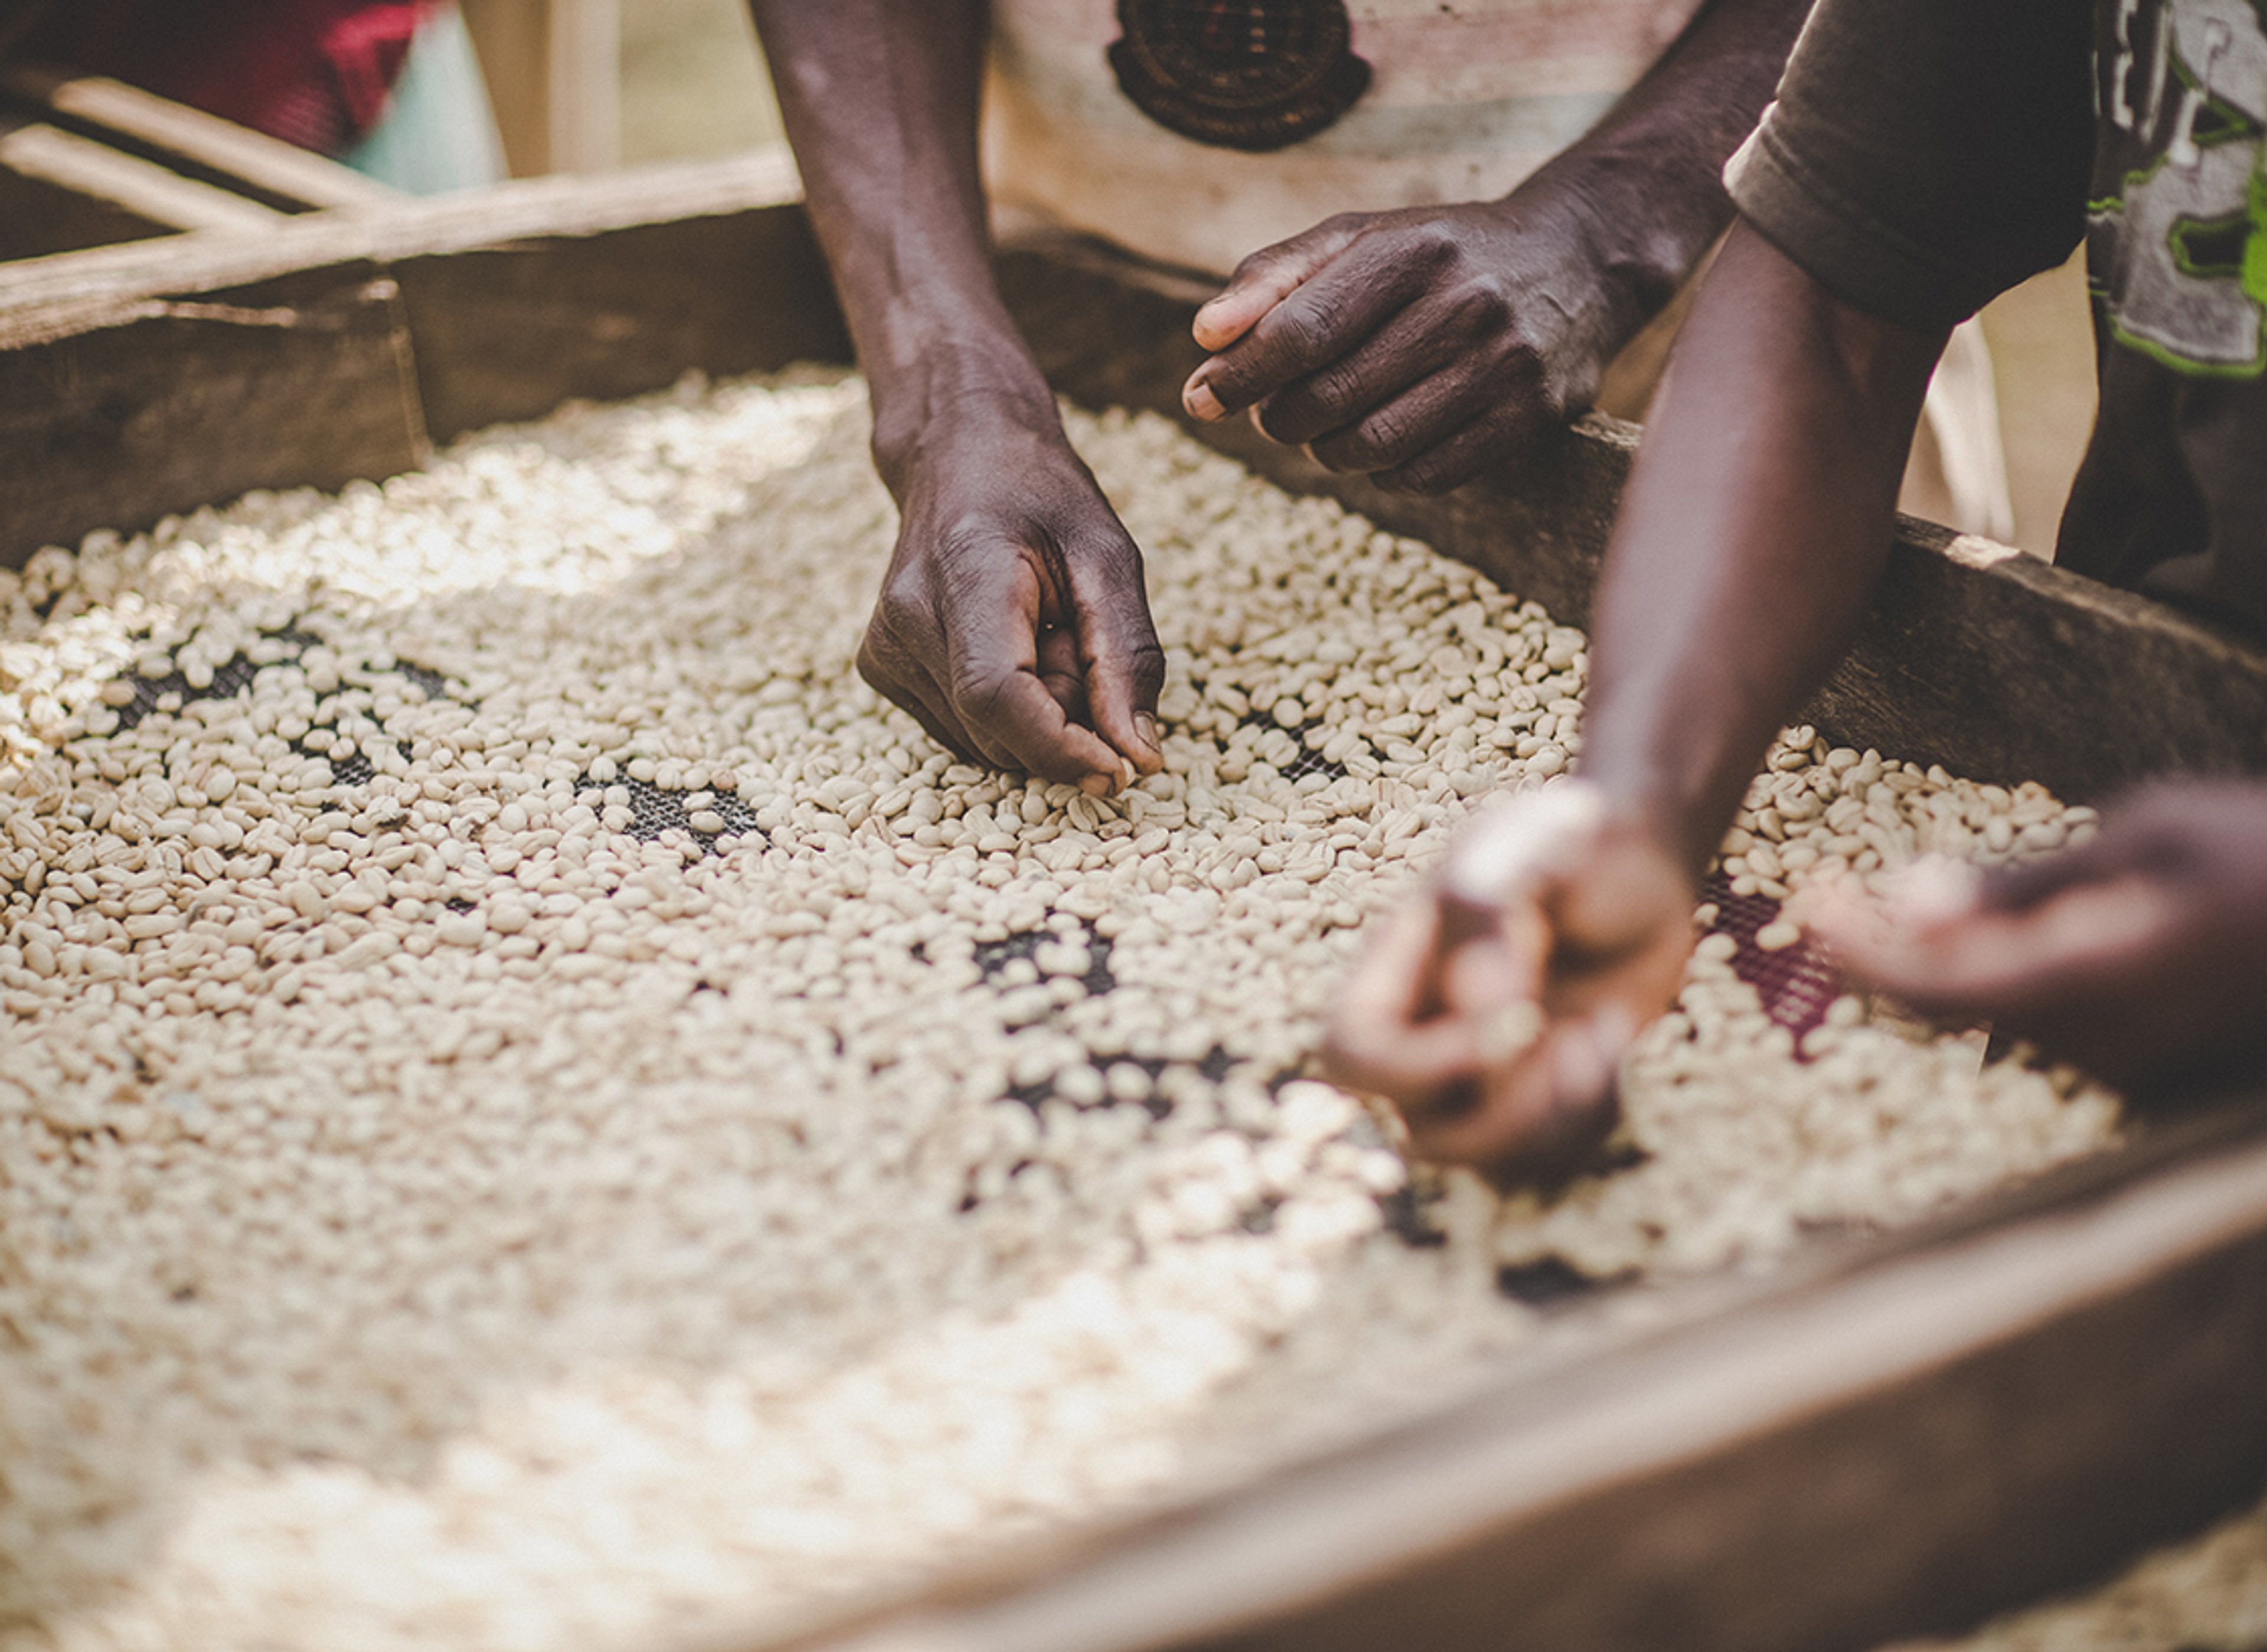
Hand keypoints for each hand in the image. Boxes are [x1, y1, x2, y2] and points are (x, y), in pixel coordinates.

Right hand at [860, 415, 1165, 791]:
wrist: (960, 457)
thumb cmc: (1043, 501)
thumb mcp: (1110, 560)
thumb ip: (1127, 661)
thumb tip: (1139, 759)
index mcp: (963, 574)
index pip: (997, 696)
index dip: (1060, 747)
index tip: (1120, 770)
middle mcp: (906, 617)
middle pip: (998, 732)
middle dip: (1064, 723)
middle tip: (1080, 647)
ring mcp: (884, 647)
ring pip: (983, 745)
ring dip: (1037, 718)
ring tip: (1044, 638)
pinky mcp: (881, 669)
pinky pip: (964, 734)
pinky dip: (1007, 716)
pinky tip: (1013, 651)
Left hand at [1179, 189, 1615, 493]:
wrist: (1579, 260)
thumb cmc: (1442, 253)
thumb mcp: (1361, 237)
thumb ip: (1275, 276)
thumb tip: (1205, 337)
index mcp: (1413, 249)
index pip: (1301, 331)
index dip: (1239, 375)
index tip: (1202, 398)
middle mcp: (1466, 303)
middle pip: (1329, 398)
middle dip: (1279, 417)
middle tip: (1273, 412)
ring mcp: (1505, 365)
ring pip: (1372, 447)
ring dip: (1326, 451)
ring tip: (1323, 426)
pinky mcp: (1531, 417)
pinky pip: (1425, 476)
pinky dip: (1385, 472)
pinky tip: (1384, 440)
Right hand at [1324, 785, 1694, 1179]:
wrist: (1636, 864)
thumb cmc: (1563, 843)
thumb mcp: (1524, 847)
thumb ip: (1488, 912)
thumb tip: (1478, 1000)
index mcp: (1392, 977)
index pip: (1352, 1058)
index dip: (1418, 1067)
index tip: (1514, 1020)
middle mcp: (1427, 1039)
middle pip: (1419, 1133)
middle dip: (1502, 1113)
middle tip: (1565, 1046)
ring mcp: (1485, 1079)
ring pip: (1487, 1161)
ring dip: (1554, 1118)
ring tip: (1598, 1039)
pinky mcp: (1543, 1099)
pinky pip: (1550, 1155)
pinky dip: (1592, 1114)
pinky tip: (1611, 1037)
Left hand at [1811, 781, 2266, 1096]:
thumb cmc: (2265, 854)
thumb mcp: (2150, 832)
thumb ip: (2030, 880)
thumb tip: (1914, 900)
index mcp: (2100, 976)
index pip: (1939, 987)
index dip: (1861, 954)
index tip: (1808, 910)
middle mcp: (2108, 1042)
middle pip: (1954, 1017)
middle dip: (1883, 964)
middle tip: (1828, 910)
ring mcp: (2132, 1068)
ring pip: (1996, 1026)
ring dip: (1939, 977)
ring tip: (1888, 922)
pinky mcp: (2153, 1073)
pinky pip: (2048, 1033)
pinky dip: (2001, 989)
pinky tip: (1985, 944)